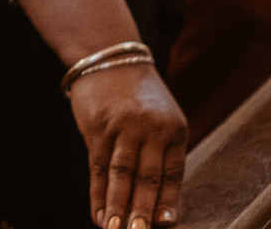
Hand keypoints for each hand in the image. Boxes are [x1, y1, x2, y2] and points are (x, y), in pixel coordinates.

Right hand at [69, 60, 187, 228]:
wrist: (109, 57)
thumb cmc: (138, 96)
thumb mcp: (161, 119)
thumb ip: (162, 154)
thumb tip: (159, 204)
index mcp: (174, 129)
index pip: (172, 172)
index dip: (168, 200)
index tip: (165, 224)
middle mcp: (151, 128)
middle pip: (147, 176)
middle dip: (142, 210)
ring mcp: (122, 127)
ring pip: (121, 174)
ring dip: (118, 205)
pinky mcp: (97, 127)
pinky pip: (98, 165)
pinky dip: (97, 192)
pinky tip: (98, 212)